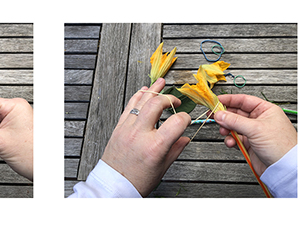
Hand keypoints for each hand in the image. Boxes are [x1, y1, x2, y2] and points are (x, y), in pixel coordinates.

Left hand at [100, 78, 190, 196]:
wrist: (113, 185)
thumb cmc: (137, 181)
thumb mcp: (162, 168)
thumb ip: (175, 149)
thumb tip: (185, 138)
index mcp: (155, 147)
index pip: (177, 122)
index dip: (185, 118)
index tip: (185, 121)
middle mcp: (140, 134)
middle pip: (157, 104)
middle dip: (169, 99)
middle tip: (176, 101)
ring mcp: (127, 129)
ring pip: (141, 101)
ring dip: (153, 90)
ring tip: (161, 83)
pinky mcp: (119, 128)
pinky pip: (129, 106)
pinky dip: (138, 96)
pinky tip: (144, 90)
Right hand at [213, 94, 296, 175]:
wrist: (284, 167)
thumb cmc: (281, 145)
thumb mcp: (255, 128)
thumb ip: (235, 121)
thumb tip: (220, 114)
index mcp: (265, 110)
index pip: (244, 100)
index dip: (229, 100)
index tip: (216, 101)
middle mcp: (260, 120)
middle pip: (237, 113)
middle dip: (225, 116)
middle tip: (214, 117)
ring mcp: (254, 132)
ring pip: (234, 126)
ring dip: (227, 129)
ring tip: (224, 131)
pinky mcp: (250, 144)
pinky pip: (236, 138)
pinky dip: (231, 140)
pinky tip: (231, 142)